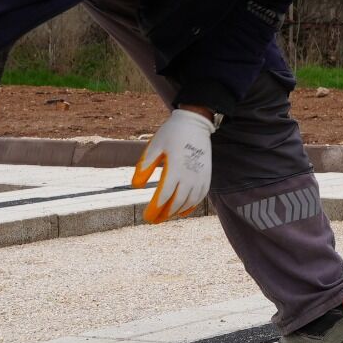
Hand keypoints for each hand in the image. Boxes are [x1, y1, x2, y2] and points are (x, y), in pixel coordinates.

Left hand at [133, 108, 214, 223]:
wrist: (195, 123)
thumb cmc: (171, 133)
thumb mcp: (154, 146)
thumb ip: (145, 166)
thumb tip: (135, 186)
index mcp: (175, 168)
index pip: (163, 196)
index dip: (155, 209)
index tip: (146, 216)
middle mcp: (189, 175)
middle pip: (177, 202)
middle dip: (164, 214)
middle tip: (154, 220)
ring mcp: (200, 176)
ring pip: (189, 202)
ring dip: (177, 212)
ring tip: (167, 216)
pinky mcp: (207, 175)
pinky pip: (200, 196)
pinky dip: (192, 206)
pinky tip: (183, 211)